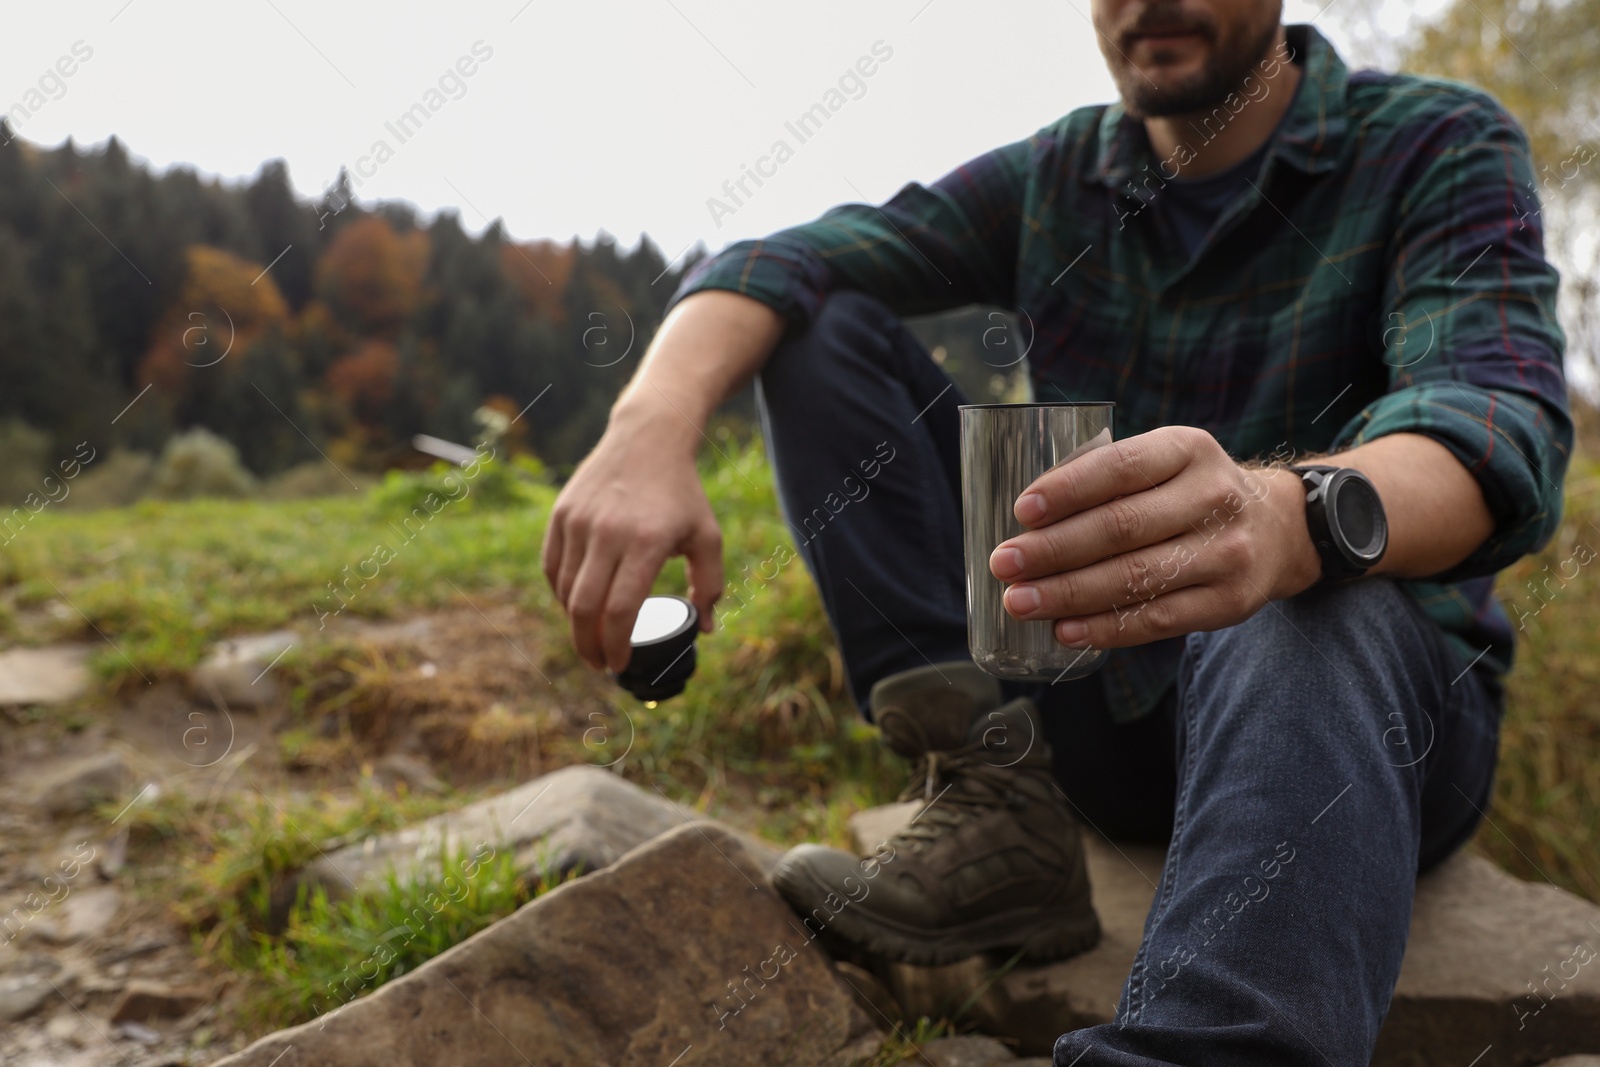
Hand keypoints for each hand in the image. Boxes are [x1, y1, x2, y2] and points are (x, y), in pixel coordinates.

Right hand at [542, 410, 721, 671]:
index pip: (621, 609)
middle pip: (585, 607)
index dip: (616, 645)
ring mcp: (579, 521)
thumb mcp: (707, 536)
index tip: (619, 664)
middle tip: (599, 664)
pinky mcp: (561, 514)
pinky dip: (560, 593)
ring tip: (590, 638)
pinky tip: (575, 606)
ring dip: (574, 623)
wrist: (648, 438)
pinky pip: (553, 567)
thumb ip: (710, 585)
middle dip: (588, 645)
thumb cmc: (682, 494)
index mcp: (646, 542)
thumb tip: (706, 629)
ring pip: (565, 589)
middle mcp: (608, 532)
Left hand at [987, 426, 1320, 648]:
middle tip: (1003, 564)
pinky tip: (1064, 630)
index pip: (1121, 468)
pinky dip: (1104, 629)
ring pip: (1135, 579)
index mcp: (1188, 450)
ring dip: (1068, 595)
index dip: (1068, 489)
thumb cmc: (1191, 492)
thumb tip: (1026, 520)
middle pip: (1121, 528)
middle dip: (1052, 550)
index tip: (1022, 510)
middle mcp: (1212, 498)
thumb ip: (1109, 479)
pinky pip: (1156, 620)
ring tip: (1019, 602)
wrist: (1281, 528)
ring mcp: (1226, 553)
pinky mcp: (1229, 602)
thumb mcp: (1165, 461)